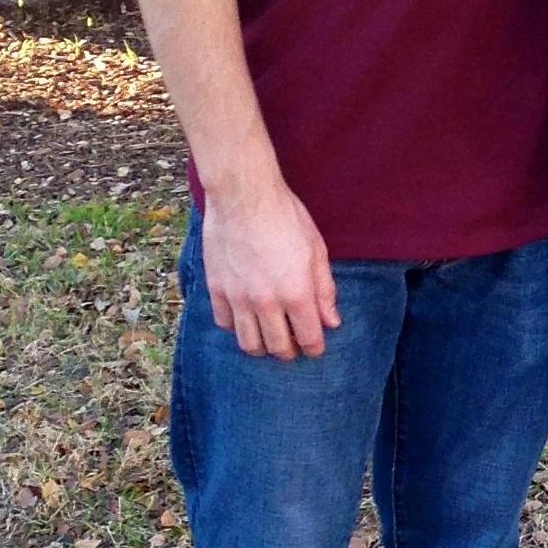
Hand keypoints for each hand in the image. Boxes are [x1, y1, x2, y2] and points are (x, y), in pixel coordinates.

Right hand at [201, 178, 340, 357]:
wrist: (244, 195)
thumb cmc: (285, 216)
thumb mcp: (316, 250)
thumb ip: (324, 290)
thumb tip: (331, 322)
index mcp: (296, 293)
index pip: (309, 339)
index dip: (315, 348)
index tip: (315, 346)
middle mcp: (266, 302)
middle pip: (278, 348)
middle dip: (290, 351)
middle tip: (293, 342)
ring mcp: (238, 298)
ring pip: (248, 344)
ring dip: (262, 346)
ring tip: (268, 335)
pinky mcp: (216, 289)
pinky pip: (224, 323)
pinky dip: (236, 326)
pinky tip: (245, 315)